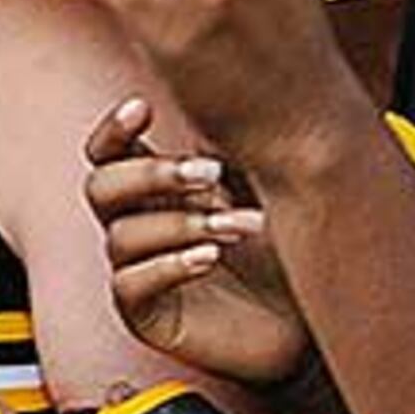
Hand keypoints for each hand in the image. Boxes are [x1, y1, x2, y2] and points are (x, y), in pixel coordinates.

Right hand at [82, 97, 311, 387]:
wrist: (313, 318)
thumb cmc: (291, 250)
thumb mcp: (268, 184)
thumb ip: (235, 145)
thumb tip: (222, 96)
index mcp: (159, 190)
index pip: (109, 153)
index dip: (114, 129)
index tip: (142, 108)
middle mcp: (142, 225)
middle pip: (101, 187)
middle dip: (152, 175)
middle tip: (209, 175)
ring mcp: (140, 270)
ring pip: (120, 236)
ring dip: (182, 225)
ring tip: (238, 228)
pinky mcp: (147, 315)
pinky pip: (128, 285)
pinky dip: (168, 267)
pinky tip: (208, 260)